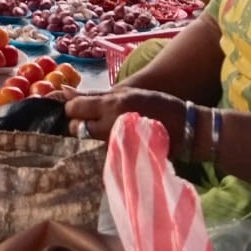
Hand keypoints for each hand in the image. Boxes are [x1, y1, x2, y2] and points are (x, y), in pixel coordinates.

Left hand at [64, 87, 187, 158]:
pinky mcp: (122, 160)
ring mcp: (115, 145)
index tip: (82, 109)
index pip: (74, 108)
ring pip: (85, 143)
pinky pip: (99, 155)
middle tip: (94, 122)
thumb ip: (94, 95)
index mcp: (111, 105)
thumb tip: (63, 91)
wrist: (186, 129)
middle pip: (75, 129)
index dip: (74, 108)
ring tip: (105, 133)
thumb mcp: (126, 92)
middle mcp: (110, 126)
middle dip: (79, 125)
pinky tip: (112, 144)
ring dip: (89, 138)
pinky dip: (100, 150)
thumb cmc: (156, 104)